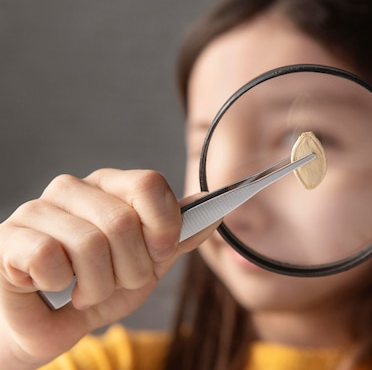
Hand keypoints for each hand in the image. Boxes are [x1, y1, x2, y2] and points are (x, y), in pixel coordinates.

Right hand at [0, 169, 216, 368]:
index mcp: (111, 185)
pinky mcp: (8, 237)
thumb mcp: (148, 264)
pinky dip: (60, 286)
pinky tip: (51, 286)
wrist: (47, 326)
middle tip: (115, 282)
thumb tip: (212, 211)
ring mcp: (37, 209)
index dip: (163, 227)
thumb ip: (177, 237)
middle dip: (131, 270)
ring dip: (97, 286)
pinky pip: (50, 258)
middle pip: (124, 222)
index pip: (149, 184)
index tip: (159, 255)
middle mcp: (73, 188)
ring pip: (90, 244)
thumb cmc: (96, 287)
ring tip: (84, 291)